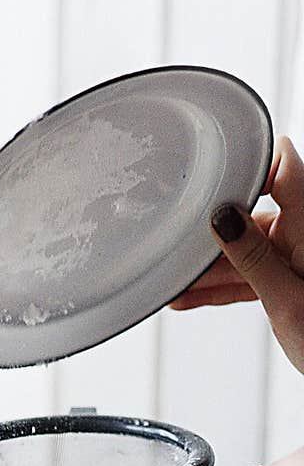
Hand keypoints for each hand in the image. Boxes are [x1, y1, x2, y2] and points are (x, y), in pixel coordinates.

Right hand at [170, 136, 303, 373]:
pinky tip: (190, 296)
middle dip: (213, 233)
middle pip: (253, 215)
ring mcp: (297, 257)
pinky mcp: (291, 279)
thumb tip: (224, 217)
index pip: (282, 166)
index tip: (210, 179)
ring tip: (174, 283)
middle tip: (176, 246)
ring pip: (247, 250)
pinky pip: (252, 275)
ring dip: (211, 269)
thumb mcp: (285, 299)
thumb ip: (252, 257)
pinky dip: (225, 286)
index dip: (249, 165)